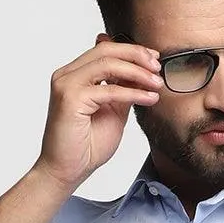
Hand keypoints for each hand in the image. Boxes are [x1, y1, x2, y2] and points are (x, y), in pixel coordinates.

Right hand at [35, 35, 164, 193]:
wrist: (65, 172)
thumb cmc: (85, 147)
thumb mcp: (114, 111)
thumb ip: (123, 89)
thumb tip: (143, 72)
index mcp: (75, 75)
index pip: (105, 50)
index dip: (132, 51)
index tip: (154, 59)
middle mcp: (67, 75)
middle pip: (106, 50)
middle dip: (136, 55)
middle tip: (158, 67)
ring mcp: (66, 84)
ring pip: (107, 63)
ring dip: (137, 71)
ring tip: (157, 83)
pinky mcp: (70, 99)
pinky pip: (108, 89)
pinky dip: (132, 92)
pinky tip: (148, 98)